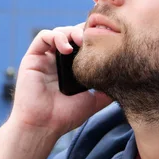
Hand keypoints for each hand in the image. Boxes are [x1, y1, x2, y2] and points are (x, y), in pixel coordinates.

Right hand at [8, 23, 112, 137]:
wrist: (43, 126)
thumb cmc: (65, 116)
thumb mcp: (93, 100)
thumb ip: (106, 89)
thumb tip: (125, 81)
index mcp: (71, 67)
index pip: (83, 43)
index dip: (93, 37)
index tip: (106, 38)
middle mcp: (58, 60)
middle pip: (72, 33)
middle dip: (84, 31)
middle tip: (95, 37)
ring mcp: (45, 57)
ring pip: (59, 32)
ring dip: (71, 32)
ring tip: (81, 41)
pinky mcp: (32, 57)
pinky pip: (42, 37)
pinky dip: (56, 36)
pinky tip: (66, 48)